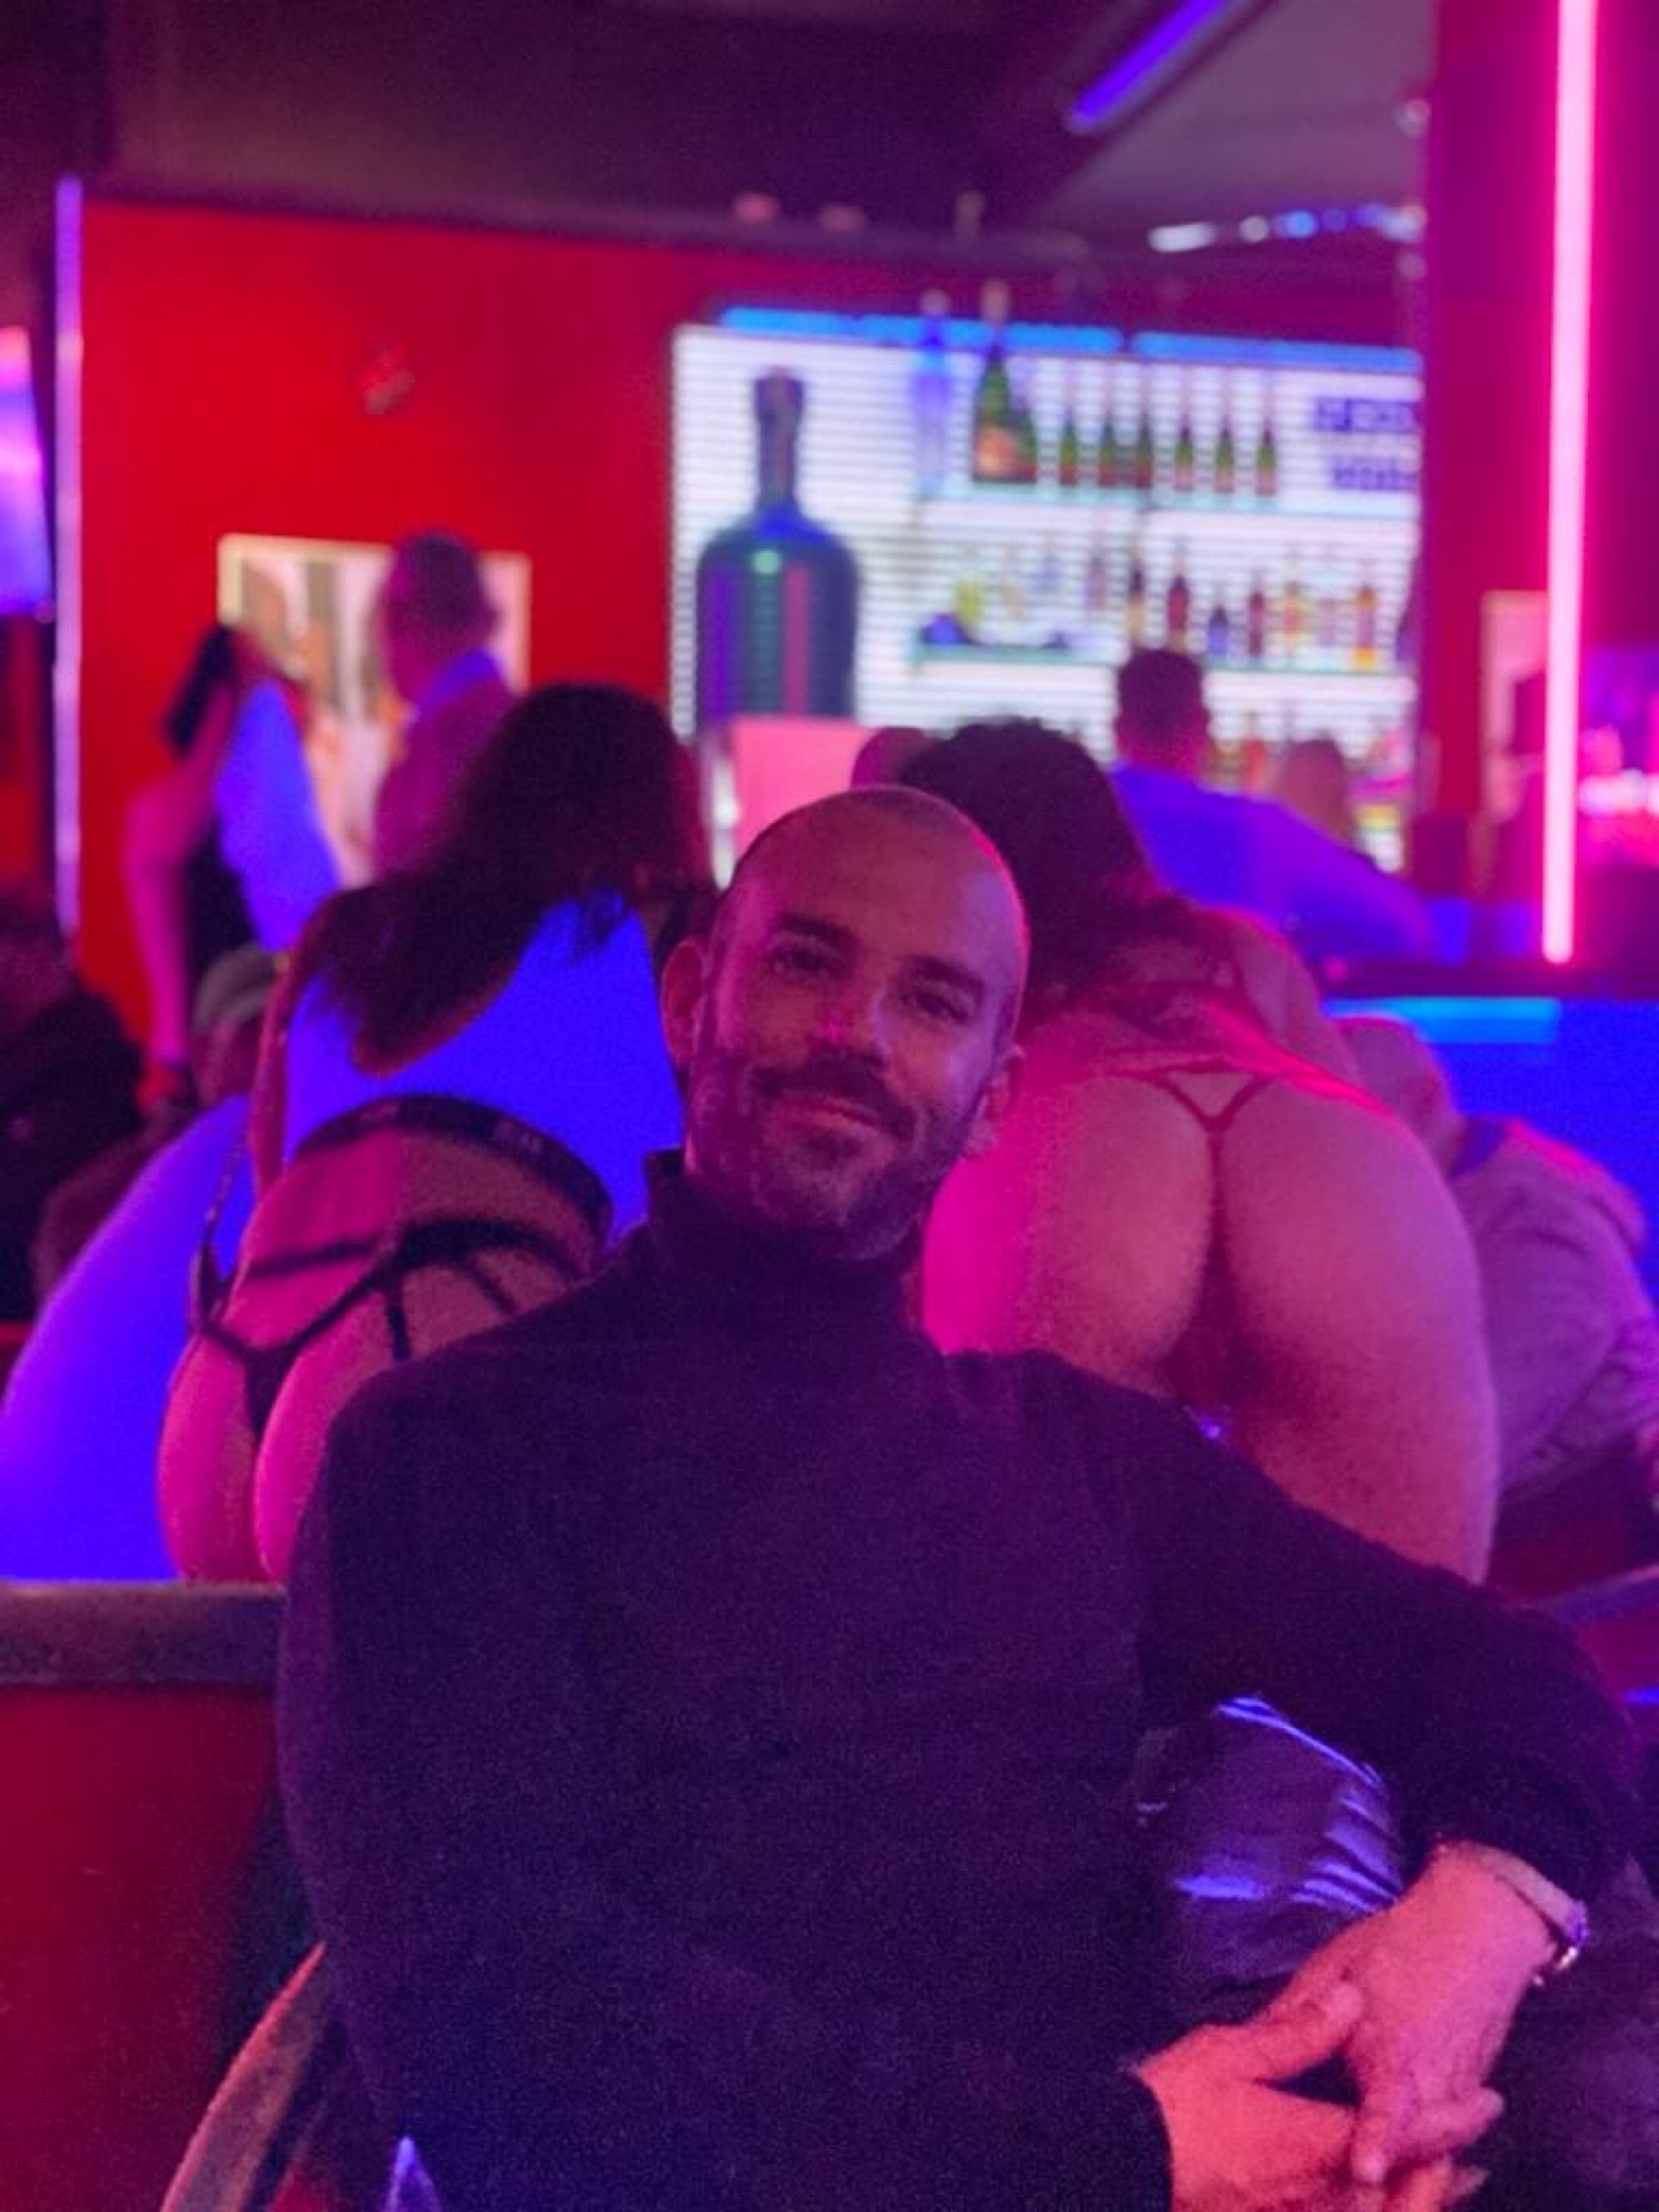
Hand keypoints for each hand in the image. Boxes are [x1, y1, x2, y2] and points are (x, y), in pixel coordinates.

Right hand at [1137, 1982, 1500, 2210]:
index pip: (1407, 2132)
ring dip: (1413, 2198)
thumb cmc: (1177, 2105)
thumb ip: (1301, 2030)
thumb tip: (1355, 2000)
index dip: (1454, 2120)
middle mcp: (1321, 2196)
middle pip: (1405, 2191)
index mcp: (1318, 2144)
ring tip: (1435, 2183)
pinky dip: (1364, 2208)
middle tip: (1477, 2160)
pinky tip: (1354, 2197)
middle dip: (1444, 2175)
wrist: (1121, 2166)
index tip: (1488, 2102)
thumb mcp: (1234, 2052)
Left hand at [1263, 1850, 1551, 2193]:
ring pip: (1440, 2174)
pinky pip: (1447, 2159)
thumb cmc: (1399, 1943)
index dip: (1378, 2141)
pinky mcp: (1465, 2107)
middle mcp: (1432, 2087)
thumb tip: (1251, 2043)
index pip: (1389, 2108)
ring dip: (1413, 2204)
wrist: (1479, 1931)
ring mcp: (1455, 2102)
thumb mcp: (1337, 1964)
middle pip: (1424, 2164)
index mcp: (1395, 2049)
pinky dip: (1426, 2187)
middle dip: (1396, 2203)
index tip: (1365, 2171)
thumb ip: (1299, 2012)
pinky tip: (1401, 2205)